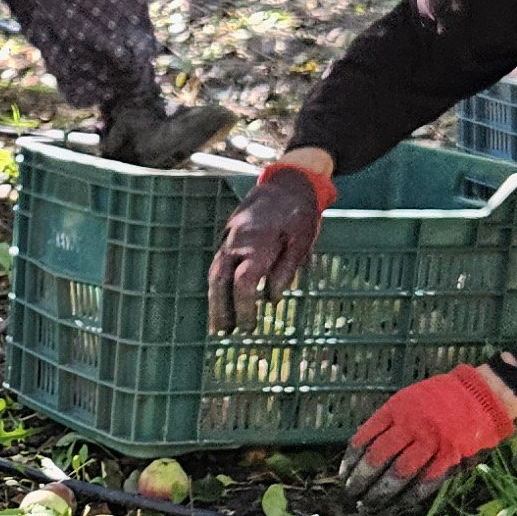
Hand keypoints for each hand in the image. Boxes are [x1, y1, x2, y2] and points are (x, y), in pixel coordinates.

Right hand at [206, 154, 331, 329]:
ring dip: (214, 300)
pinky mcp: (228, 236)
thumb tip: (272, 299)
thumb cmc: (299, 214)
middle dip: (219, 309)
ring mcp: (229, 237)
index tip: (249, 327)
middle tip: (222, 334)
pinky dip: (218, 285)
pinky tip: (221, 300)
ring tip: (218, 325)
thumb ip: (285, 271)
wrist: (286, 181)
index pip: (244, 284)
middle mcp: (237, 242)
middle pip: (219, 281)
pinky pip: (218, 263)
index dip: (244, 308)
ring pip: (215, 273)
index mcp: (258, 244)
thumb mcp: (301, 242)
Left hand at [336, 364, 516, 515]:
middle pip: (378, 458)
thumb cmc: (441, 398)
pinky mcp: (449, 458)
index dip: (351, 461)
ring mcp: (431, 442)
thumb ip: (389, 422)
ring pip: (398, 474)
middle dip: (361, 480)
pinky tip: (397, 506)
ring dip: (380, 493)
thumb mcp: (408, 399)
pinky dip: (408, 497)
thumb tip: (365, 451)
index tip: (344, 475)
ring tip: (368, 505)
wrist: (482, 395)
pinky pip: (424, 482)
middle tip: (352, 494)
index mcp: (396, 409)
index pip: (364, 438)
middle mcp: (411, 425)